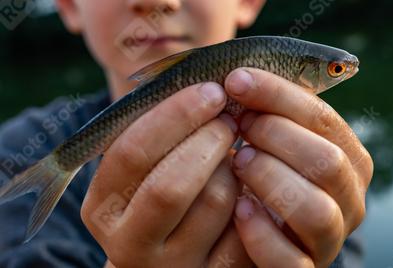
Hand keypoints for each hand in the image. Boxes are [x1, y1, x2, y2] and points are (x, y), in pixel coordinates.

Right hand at [80, 82, 252, 266]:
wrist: (171, 260)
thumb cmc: (160, 195)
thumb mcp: (144, 169)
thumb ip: (160, 133)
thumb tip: (206, 85)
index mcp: (103, 207)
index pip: (132, 152)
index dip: (176, 115)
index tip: (211, 91)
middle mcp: (129, 244)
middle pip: (171, 185)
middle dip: (209, 140)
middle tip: (230, 119)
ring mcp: (172, 266)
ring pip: (216, 201)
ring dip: (234, 167)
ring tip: (234, 154)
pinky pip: (245, 226)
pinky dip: (253, 196)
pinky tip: (250, 184)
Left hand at [224, 68, 373, 267]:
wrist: (262, 235)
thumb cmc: (266, 175)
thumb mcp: (277, 141)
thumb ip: (273, 113)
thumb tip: (242, 76)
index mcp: (349, 161)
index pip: (325, 120)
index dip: (281, 96)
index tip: (238, 80)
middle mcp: (350, 200)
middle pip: (328, 163)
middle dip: (278, 136)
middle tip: (240, 124)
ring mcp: (329, 240)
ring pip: (317, 211)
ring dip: (272, 179)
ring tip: (239, 161)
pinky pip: (290, 259)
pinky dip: (261, 233)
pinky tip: (238, 208)